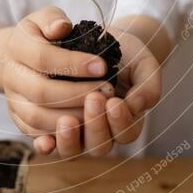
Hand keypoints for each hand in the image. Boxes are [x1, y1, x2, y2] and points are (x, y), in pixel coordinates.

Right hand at [0, 6, 115, 149]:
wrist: (15, 57)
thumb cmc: (40, 35)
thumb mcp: (45, 17)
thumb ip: (53, 18)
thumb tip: (61, 27)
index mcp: (17, 47)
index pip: (44, 58)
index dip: (73, 64)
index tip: (102, 65)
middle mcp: (11, 76)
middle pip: (41, 92)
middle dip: (77, 94)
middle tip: (107, 90)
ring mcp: (13, 100)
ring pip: (38, 118)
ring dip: (72, 117)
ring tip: (100, 109)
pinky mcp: (18, 119)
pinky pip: (35, 133)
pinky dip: (58, 135)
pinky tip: (84, 127)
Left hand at [34, 29, 162, 157]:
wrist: (96, 41)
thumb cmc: (125, 55)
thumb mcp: (143, 64)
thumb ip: (148, 85)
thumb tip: (138, 104)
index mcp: (126, 121)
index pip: (126, 133)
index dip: (121, 122)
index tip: (114, 102)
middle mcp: (102, 132)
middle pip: (100, 147)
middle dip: (97, 125)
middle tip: (94, 99)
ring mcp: (77, 133)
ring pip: (73, 151)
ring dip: (70, 139)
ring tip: (67, 120)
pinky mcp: (53, 127)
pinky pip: (49, 145)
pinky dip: (47, 145)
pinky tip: (44, 141)